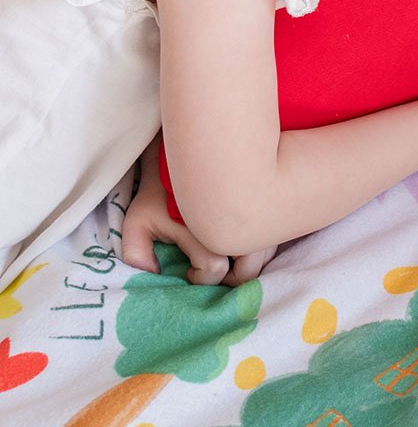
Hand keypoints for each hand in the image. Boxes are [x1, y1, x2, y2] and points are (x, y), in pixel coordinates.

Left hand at [121, 134, 276, 286]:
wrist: (191, 150)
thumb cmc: (163, 187)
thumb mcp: (138, 217)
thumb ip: (135, 252)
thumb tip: (151, 274)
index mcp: (207, 228)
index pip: (215, 270)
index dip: (199, 276)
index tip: (188, 267)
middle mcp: (240, 223)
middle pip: (250, 269)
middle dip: (231, 274)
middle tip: (214, 264)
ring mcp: (260, 214)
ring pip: (265, 253)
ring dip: (247, 259)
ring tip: (226, 251)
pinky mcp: (272, 206)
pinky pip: (273, 237)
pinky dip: (259, 243)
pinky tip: (241, 236)